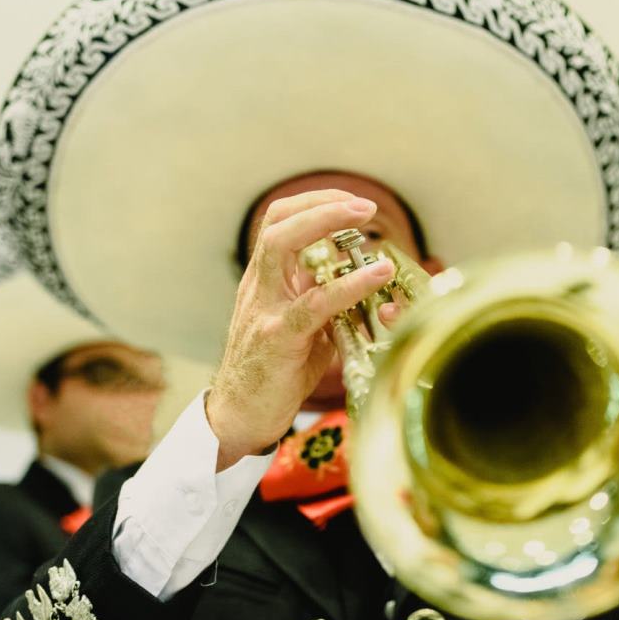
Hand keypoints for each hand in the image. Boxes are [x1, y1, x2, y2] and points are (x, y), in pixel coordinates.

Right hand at [206, 190, 393, 469]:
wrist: (240, 416)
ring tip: (367, 220)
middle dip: (322, 203)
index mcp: (264, 282)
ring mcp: (264, 309)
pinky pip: (314, 302)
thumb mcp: (301, 331)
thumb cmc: (273, 374)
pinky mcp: (278, 338)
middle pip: (278, 222)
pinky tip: (377, 275)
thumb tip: (363, 292)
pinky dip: (349, 284)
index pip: (280, 223)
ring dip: (327, 223)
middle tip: (364, 206)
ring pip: (283, 246)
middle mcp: (259, 287)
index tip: (352, 203)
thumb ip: (324, 307)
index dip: (314, 203)